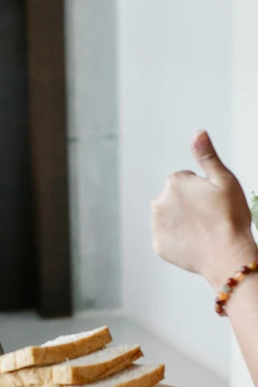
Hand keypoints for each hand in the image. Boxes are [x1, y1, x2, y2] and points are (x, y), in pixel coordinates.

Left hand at [151, 131, 256, 286]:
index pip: (186, 181)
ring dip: (182, 221)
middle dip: (188, 204)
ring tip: (203, 230)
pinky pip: (168, 238)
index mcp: (174, 182)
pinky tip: (195, 243)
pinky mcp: (158, 245)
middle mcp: (158, 201)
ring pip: (170, 218)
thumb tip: (198, 132)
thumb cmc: (230, 216)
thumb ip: (206, 155)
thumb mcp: (224, 180)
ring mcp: (156, 225)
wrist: (228, 255)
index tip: (213, 200)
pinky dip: (178, 240)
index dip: (203, 190)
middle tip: (209, 216)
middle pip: (174, 199)